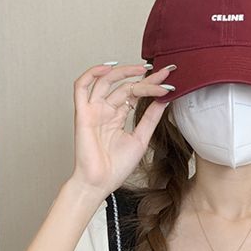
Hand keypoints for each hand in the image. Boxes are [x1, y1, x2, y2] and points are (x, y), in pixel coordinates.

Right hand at [71, 61, 175, 196]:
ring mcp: (94, 110)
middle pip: (125, 86)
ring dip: (125, 72)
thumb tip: (163, 99)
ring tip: (145, 69)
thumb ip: (150, 118)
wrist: (100, 183)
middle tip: (164, 73)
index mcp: (118, 116)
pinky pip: (81, 87)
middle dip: (146, 78)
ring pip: (106, 81)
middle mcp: (105, 110)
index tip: (170, 79)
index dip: (152, 84)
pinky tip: (109, 67)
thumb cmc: (116, 167)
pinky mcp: (82, 113)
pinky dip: (92, 73)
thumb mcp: (140, 139)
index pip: (135, 93)